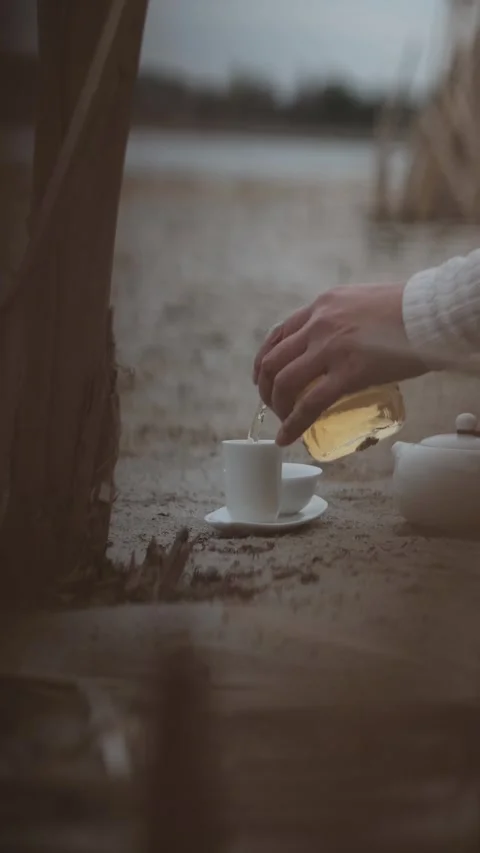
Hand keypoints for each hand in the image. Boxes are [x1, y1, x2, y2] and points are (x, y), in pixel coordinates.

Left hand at [253, 284, 426, 446]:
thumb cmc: (406, 310)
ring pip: (284, 383)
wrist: (431, 313)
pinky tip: (287, 437)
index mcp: (322, 306)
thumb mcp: (360, 303)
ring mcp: (331, 348)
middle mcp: (319, 324)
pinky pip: (310, 404)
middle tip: (274, 406)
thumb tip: (338, 344)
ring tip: (282, 423)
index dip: (264, 361)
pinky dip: (293, 424)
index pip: (278, 334)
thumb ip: (341, 320)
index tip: (263, 378)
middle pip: (274, 361)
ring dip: (277, 407)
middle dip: (266, 389)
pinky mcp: (348, 373)